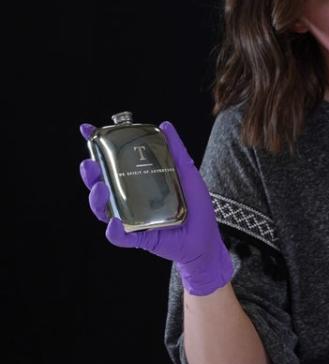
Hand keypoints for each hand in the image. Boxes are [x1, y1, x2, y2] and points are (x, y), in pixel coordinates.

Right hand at [79, 121, 232, 294]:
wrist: (207, 238)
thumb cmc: (196, 207)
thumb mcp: (187, 173)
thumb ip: (176, 151)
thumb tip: (165, 125)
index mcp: (137, 181)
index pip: (112, 163)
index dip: (97, 147)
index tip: (87, 130)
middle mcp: (129, 199)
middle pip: (100, 185)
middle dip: (90, 174)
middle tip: (90, 163)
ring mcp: (131, 219)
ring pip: (103, 209)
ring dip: (97, 199)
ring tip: (101, 187)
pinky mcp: (138, 238)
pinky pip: (119, 236)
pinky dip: (113, 231)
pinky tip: (114, 222)